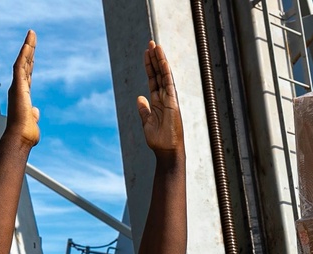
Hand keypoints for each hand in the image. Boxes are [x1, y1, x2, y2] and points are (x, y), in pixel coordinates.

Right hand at [7, 30, 40, 147]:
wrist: (21, 137)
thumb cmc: (27, 134)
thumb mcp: (32, 121)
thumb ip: (33, 114)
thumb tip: (36, 111)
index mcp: (23, 95)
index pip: (27, 74)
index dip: (30, 62)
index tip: (32, 52)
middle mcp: (18, 88)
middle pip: (25, 64)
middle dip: (29, 49)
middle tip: (32, 35)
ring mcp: (17, 86)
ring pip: (22, 61)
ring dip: (28, 47)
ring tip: (32, 33)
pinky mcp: (18, 86)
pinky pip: (20, 66)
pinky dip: (24, 55)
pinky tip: (28, 44)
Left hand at [137, 41, 183, 157]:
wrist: (167, 151)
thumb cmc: (159, 141)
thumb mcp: (147, 123)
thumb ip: (144, 110)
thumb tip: (140, 98)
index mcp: (158, 103)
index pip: (153, 80)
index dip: (149, 67)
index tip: (146, 54)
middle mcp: (165, 98)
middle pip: (158, 74)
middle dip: (154, 59)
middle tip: (150, 43)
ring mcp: (169, 99)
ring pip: (164, 75)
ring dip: (159, 60)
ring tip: (155, 45)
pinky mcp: (173, 101)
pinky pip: (168, 82)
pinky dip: (165, 69)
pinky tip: (162, 58)